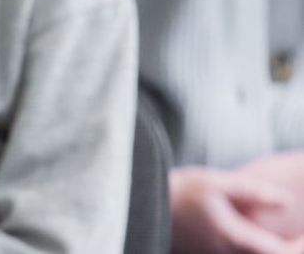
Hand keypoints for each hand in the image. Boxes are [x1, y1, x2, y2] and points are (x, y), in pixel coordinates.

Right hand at [171, 166, 303, 253]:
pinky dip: (252, 248)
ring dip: (268, 248)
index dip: (299, 246)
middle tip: (297, 238)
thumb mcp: (217, 183)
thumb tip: (287, 202)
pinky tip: (251, 235)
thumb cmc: (179, 190)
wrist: (142, 202)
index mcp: (233, 237)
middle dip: (287, 249)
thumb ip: (254, 192)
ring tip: (279, 239)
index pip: (280, 252)